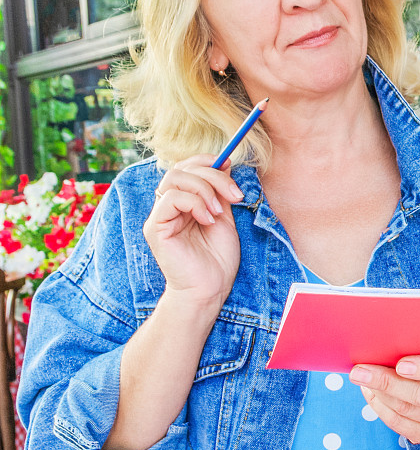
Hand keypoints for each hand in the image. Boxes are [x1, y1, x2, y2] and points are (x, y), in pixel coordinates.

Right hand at [143, 155, 243, 304]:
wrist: (210, 289)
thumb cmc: (217, 258)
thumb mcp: (225, 217)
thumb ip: (220, 192)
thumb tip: (224, 162)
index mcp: (184, 202)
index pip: (187, 167)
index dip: (206, 161)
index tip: (230, 164)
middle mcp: (168, 206)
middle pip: (182, 168)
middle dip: (212, 175)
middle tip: (234, 194)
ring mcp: (160, 215)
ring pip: (175, 178)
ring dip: (205, 189)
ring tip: (219, 212)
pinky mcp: (155, 227)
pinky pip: (171, 198)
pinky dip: (195, 203)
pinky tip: (208, 220)